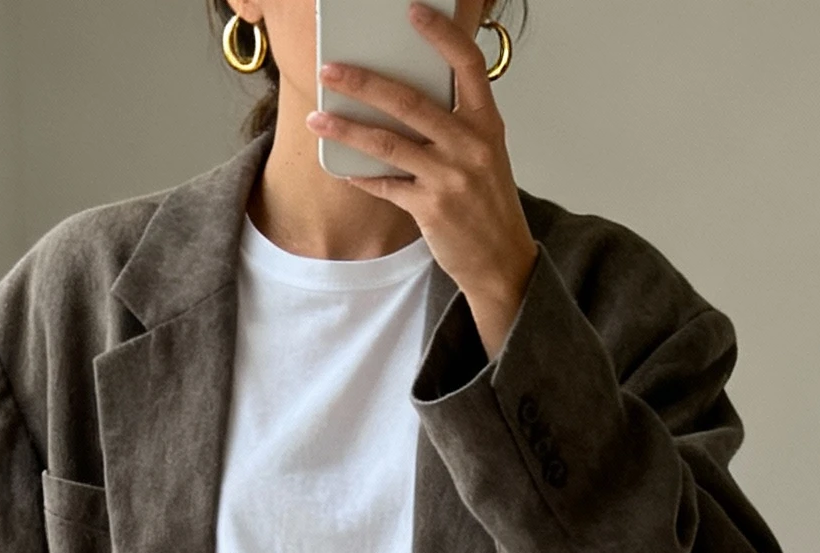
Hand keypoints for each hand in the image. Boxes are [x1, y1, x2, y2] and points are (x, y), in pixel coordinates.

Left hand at [308, 2, 538, 359]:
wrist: (501, 260)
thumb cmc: (487, 203)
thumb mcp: (484, 154)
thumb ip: (454, 125)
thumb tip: (402, 99)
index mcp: (486, 123)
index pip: (468, 64)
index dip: (441, 35)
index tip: (413, 13)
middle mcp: (470, 145)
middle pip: (410, 101)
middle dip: (364, 82)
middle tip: (330, 70)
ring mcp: (450, 177)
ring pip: (389, 143)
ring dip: (348, 129)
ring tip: (318, 118)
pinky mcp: (431, 209)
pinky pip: (386, 185)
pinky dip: (361, 175)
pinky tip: (341, 167)